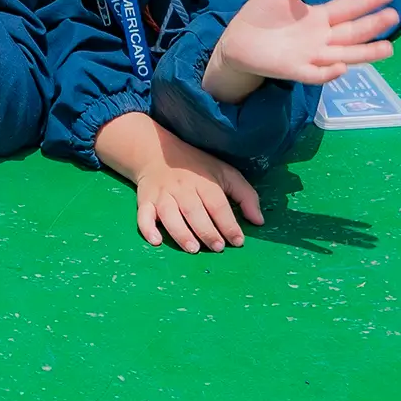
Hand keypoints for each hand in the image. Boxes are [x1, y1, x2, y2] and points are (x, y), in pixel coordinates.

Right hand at [96, 112, 263, 252]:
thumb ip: (245, 196)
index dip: (228, 224)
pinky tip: (156, 241)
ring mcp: (161, 194)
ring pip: (169, 214)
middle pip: (193, 210)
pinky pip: (143, 214)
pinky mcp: (145, 200)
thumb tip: (258, 221)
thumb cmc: (196, 167)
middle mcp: (182, 188)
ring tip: (193, 248)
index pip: (217, 204)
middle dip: (206, 230)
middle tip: (217, 247)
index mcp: (204, 181)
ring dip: (180, 232)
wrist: (156, 152)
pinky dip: (147, 228)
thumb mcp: (226, 173)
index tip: (238, 241)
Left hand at [204, 0, 397, 101]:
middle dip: (373, 25)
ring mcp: (311, 55)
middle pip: (352, 32)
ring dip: (365, 53)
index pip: (347, 8)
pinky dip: (329, 72)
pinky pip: (317, 73)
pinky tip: (342, 67)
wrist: (237, 40)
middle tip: (393, 16)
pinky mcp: (296, 69)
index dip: (366, 1)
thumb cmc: (261, 15)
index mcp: (319, 16)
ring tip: (387, 48)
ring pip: (344, 55)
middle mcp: (321, 37)